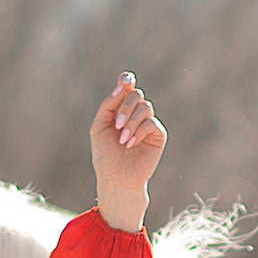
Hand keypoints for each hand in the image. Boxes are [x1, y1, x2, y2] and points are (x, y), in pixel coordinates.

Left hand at [89, 71, 165, 231]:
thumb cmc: (105, 154)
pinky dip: (139, 131)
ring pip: (145, 107)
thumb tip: (123, 86)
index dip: (127, 80)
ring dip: (131, 122)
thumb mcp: (100, 126)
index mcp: (121, 110)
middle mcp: (135, 114)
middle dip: (125, 107)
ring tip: (123, 140)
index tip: (126, 79)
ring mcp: (147, 123)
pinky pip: (151, 122)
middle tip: (117, 125)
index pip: (127, 88)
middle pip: (136, 94)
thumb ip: (109, 104)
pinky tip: (131, 144)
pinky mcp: (158, 135)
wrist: (116, 178)